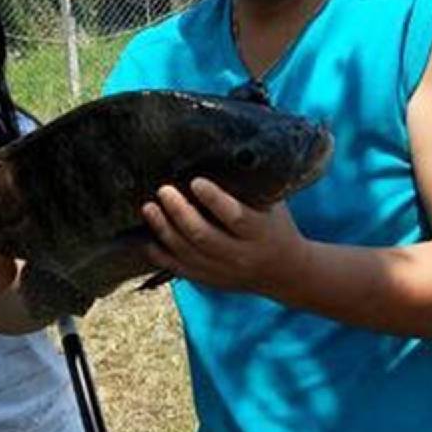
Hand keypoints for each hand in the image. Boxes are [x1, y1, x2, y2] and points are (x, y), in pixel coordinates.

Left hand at [142, 178, 308, 298]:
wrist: (285, 272)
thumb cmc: (275, 226)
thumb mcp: (274, 206)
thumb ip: (252, 187)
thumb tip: (224, 151)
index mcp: (260, 232)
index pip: (235, 216)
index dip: (214, 199)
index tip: (196, 181)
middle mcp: (240, 255)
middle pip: (202, 235)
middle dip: (179, 212)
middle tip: (164, 190)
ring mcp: (222, 271)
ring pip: (186, 252)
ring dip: (164, 229)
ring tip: (149, 207)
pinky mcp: (208, 280)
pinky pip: (178, 268)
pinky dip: (159, 253)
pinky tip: (146, 236)